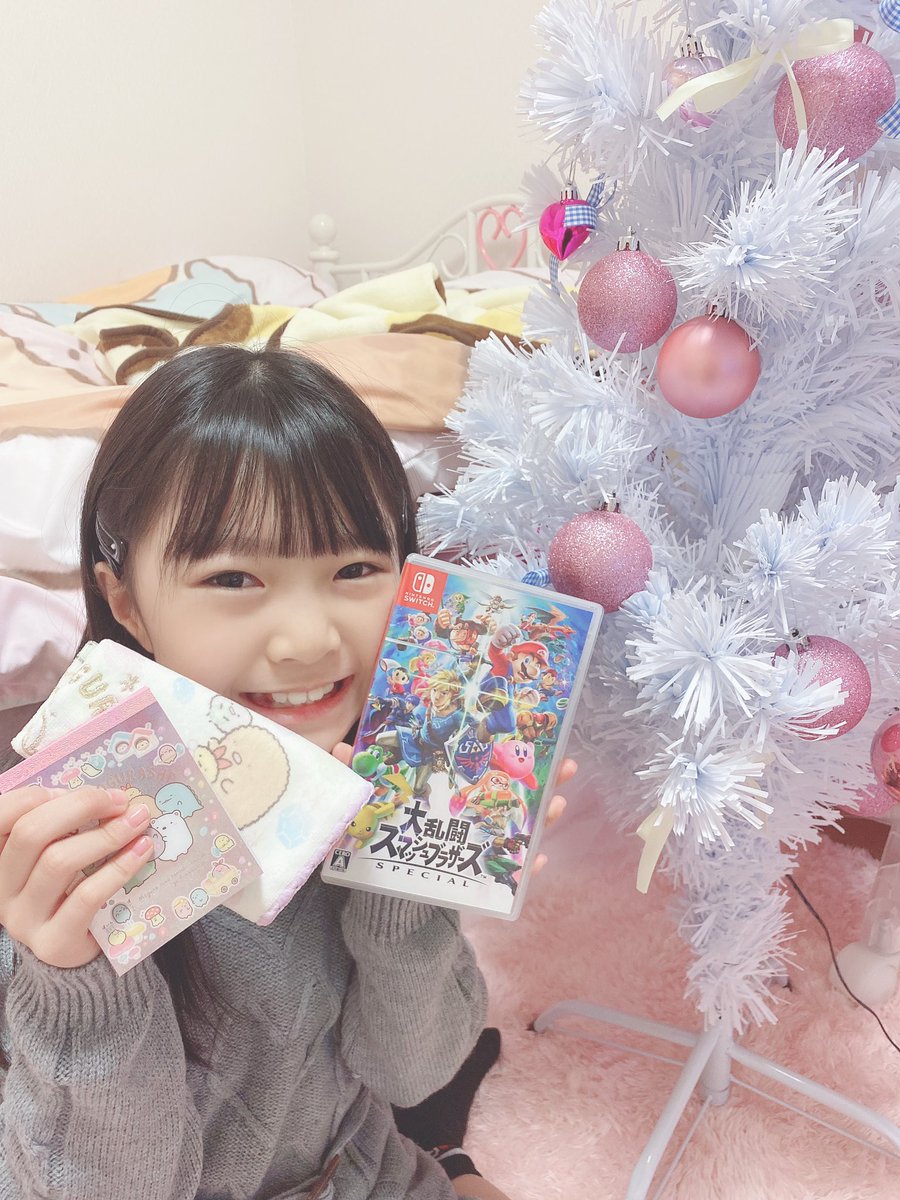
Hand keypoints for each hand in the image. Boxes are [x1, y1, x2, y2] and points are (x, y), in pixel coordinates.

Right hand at [0, 786, 153, 968]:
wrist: (76, 950)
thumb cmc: (70, 889)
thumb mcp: (57, 853)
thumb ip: (64, 826)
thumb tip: (103, 796)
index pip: (2, 816)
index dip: (39, 795)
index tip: (78, 790)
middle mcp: (2, 889)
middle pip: (31, 834)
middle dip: (81, 806)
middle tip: (120, 801)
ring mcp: (23, 919)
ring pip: (58, 862)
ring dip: (105, 835)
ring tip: (138, 822)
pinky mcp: (53, 943)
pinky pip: (86, 896)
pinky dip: (118, 868)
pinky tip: (141, 850)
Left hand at [330, 745, 575, 873]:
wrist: (381, 903)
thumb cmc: (374, 847)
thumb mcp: (364, 812)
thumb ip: (356, 782)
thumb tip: (341, 750)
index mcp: (444, 789)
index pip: (478, 760)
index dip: (504, 744)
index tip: (529, 727)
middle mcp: (467, 812)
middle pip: (509, 788)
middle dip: (539, 775)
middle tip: (565, 762)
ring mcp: (477, 844)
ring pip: (517, 824)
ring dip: (541, 814)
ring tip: (558, 803)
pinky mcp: (478, 877)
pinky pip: (508, 873)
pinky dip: (524, 867)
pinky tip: (538, 861)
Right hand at [490, 623, 520, 649]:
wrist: (497, 642)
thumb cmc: (507, 639)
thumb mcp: (514, 639)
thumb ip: (517, 640)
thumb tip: (513, 642)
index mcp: (510, 625)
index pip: (518, 632)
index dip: (517, 637)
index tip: (513, 636)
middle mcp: (505, 626)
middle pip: (514, 634)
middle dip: (512, 638)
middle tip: (508, 638)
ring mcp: (500, 630)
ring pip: (509, 638)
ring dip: (508, 641)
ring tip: (505, 640)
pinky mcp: (496, 636)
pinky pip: (504, 642)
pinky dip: (504, 644)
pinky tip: (501, 642)